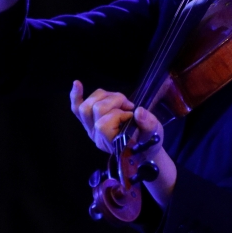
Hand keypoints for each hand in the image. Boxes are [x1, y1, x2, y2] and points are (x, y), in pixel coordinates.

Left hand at [70, 81, 177, 207]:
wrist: (141, 149)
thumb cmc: (148, 141)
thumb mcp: (154, 133)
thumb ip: (149, 123)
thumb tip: (138, 111)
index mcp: (111, 142)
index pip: (104, 124)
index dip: (119, 114)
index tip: (132, 116)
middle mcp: (97, 137)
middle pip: (96, 110)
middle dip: (114, 101)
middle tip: (128, 106)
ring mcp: (90, 129)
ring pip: (86, 106)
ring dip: (104, 97)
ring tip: (118, 101)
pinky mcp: (89, 122)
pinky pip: (77, 108)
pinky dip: (76, 95)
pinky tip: (77, 84)